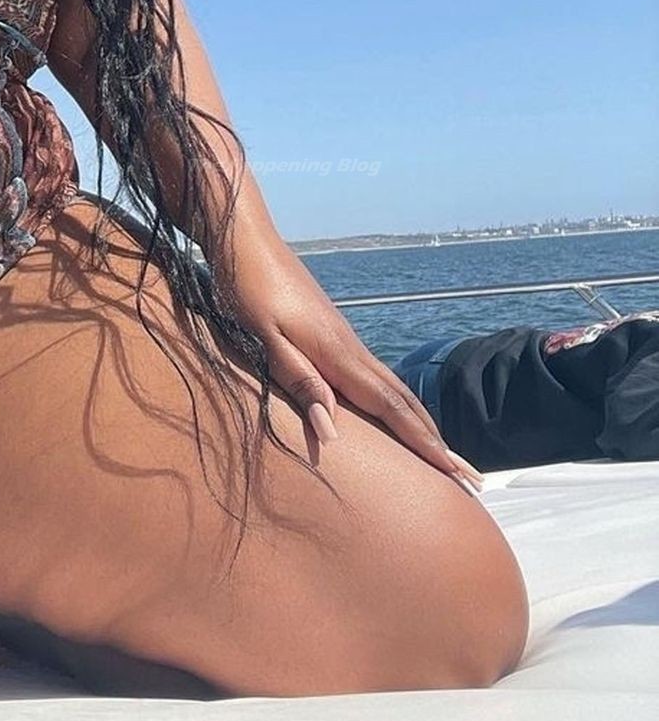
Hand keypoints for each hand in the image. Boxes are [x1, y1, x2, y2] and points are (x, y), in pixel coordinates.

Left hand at [213, 235, 486, 492]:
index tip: (456, 472)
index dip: (423, 443)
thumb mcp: (264, 339)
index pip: (391, 407)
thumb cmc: (248, 289)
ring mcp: (347, 341)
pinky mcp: (336, 336)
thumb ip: (299, 381)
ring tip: (446, 455)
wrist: (248, 242)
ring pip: (396, 390)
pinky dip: (400, 405)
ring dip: (424, 424)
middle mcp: (352, 349)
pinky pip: (379, 379)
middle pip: (405, 402)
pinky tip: (400, 416)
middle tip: (472, 478)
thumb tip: (332, 433)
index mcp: (337, 354)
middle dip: (437, 441)